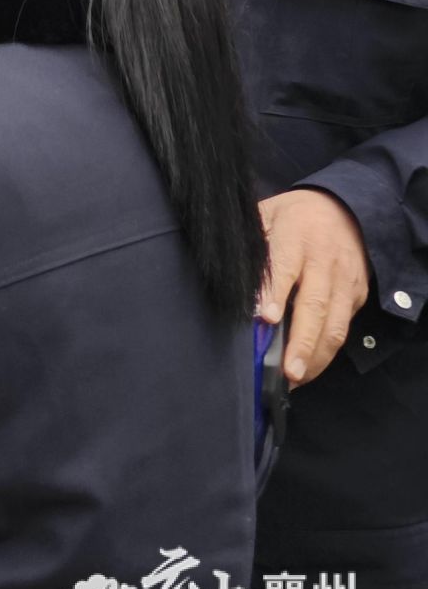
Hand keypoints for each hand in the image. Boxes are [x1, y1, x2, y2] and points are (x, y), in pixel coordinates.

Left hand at [258, 189, 370, 386]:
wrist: (343, 209)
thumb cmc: (291, 216)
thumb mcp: (265, 216)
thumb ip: (251, 246)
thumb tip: (231, 279)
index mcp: (295, 237)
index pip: (284, 268)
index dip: (275, 294)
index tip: (265, 318)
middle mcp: (323, 262)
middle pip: (314, 305)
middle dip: (300, 341)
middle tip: (286, 371)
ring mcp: (343, 281)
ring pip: (334, 324)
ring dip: (315, 355)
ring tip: (296, 379)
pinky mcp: (356, 296)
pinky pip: (343, 328)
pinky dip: (327, 351)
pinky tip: (308, 367)